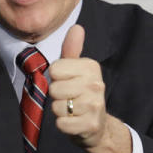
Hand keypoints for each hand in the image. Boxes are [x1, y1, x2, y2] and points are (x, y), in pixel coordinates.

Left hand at [49, 25, 107, 147]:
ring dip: (60, 111)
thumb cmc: (81, 93)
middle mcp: (96, 84)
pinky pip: (61, 124)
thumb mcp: (77, 69)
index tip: (68, 82)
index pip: (54, 69)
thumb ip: (72, 49)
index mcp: (91, 67)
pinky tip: (74, 122)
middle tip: (70, 98)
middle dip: (57, 96)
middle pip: (54, 89)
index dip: (56, 78)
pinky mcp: (91, 124)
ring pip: (57, 107)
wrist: (97, 125)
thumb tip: (76, 27)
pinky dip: (63, 125)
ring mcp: (95, 105)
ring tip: (72, 110)